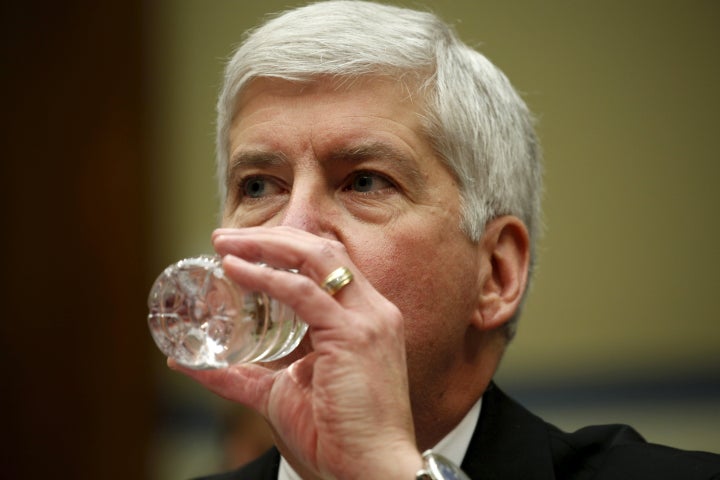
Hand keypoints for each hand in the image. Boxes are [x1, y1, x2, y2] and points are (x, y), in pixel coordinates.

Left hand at [170, 226, 422, 478]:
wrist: (370, 472)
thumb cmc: (337, 438)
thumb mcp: (281, 395)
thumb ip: (242, 376)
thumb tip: (191, 366)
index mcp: (365, 318)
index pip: (327, 264)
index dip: (284, 248)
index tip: (243, 247)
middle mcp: (372, 310)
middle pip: (322, 250)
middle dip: (272, 237)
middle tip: (226, 238)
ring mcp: (367, 319)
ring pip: (316, 258)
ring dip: (266, 245)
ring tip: (225, 243)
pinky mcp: (353, 335)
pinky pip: (303, 293)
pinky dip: (266, 276)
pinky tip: (235, 269)